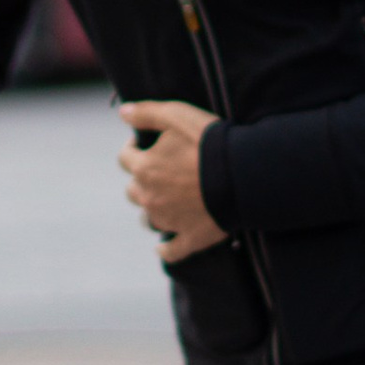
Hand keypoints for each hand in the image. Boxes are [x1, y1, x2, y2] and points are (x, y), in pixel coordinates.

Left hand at [118, 98, 226, 263]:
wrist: (242, 174)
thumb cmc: (209, 141)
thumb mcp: (176, 115)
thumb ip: (146, 113)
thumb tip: (122, 113)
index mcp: (144, 168)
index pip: (125, 159)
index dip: (133, 149)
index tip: (144, 145)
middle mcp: (150, 197)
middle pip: (133, 191)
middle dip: (142, 180)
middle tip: (160, 171)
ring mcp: (169, 221)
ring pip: (148, 219)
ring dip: (153, 210)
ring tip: (167, 202)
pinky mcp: (189, 238)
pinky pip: (170, 251)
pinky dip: (165, 250)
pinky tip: (164, 248)